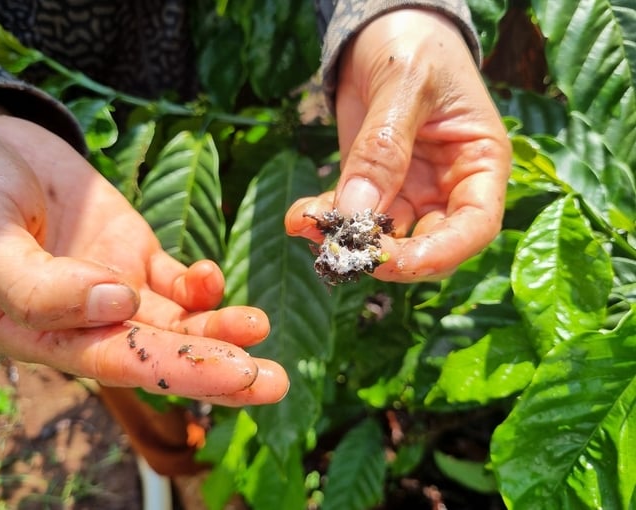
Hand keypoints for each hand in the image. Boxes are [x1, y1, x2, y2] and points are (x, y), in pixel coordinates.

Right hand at [0, 101, 287, 405]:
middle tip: (274, 382)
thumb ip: (38, 286)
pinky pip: (174, 280)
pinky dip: (198, 284)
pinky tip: (210, 278)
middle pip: (163, 354)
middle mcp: (88, 321)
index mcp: (47, 333)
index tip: (240, 375)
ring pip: (178, 321)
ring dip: (221, 327)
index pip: (125, 363)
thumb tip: (114, 305)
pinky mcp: (133, 253)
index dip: (185, 371)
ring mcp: (116, 287)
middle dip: (221, 368)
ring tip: (260, 325)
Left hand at [286, 9, 510, 281]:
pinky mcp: (374, 186)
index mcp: (480, 164)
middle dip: (383, 253)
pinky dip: (326, 219)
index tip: (389, 261)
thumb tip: (356, 214)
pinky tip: (299, 216)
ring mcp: (410, 190)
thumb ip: (383, 149)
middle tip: (339, 247)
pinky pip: (352, 215)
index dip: (436, 254)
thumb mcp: (404, 86)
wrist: (385, 28)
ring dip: (344, 238)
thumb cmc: (414, 45)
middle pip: (427, 244)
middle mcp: (448, 187)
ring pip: (382, 236)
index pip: (474, 227)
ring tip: (307, 225)